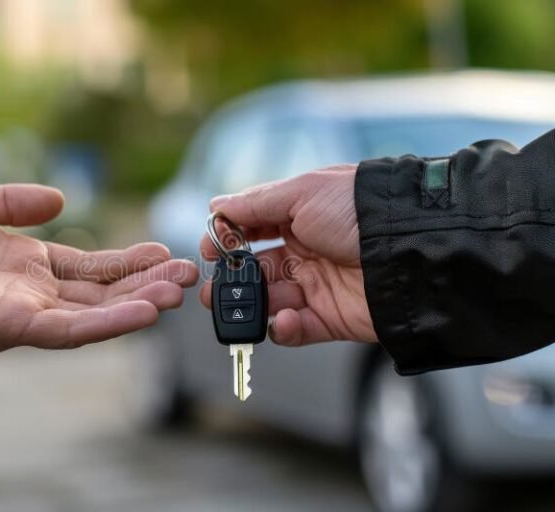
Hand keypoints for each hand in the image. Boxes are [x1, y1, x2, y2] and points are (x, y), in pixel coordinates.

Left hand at [0, 180, 197, 350]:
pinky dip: (107, 324)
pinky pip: (67, 330)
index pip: (90, 268)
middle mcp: (32, 293)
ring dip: (137, 305)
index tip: (163, 250)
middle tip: (188, 273)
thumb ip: (15, 202)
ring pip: (93, 315)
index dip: (127, 262)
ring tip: (178, 292)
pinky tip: (143, 312)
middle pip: (100, 293)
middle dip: (145, 285)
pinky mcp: (10, 325)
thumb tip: (60, 200)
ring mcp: (23, 312)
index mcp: (27, 265)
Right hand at [199, 165, 375, 345]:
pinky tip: (282, 320)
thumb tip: (216, 206)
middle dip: (230, 281)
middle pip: (256, 270)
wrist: (407, 247)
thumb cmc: (356, 210)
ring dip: (251, 307)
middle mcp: (305, 252)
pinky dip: (283, 329)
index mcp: (299, 218)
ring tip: (237, 309)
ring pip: (270, 302)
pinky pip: (297, 330)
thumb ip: (256, 204)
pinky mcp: (331, 318)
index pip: (252, 230)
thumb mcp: (302, 194)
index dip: (228, 239)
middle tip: (211, 291)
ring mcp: (317, 286)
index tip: (210, 248)